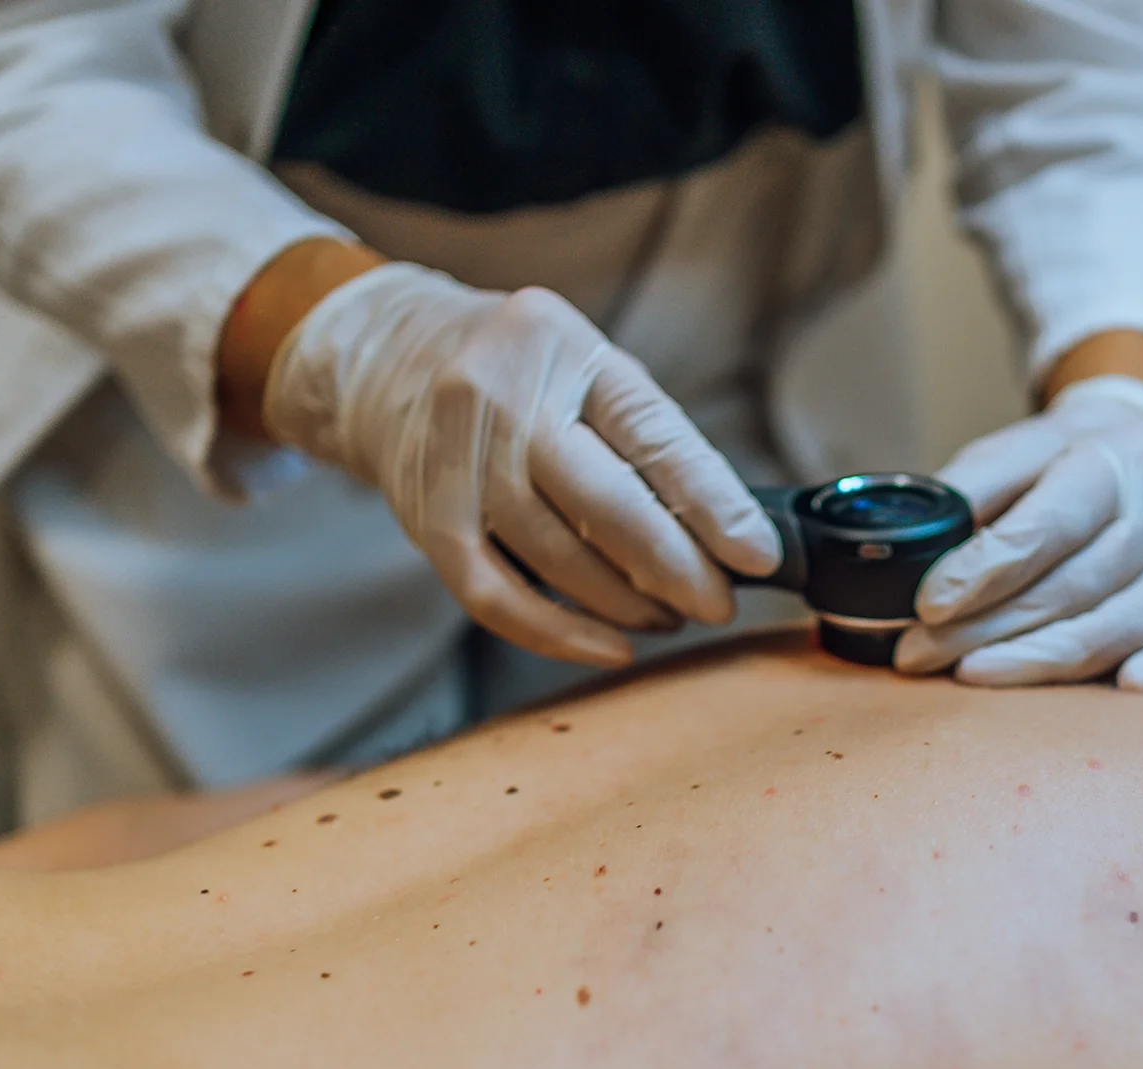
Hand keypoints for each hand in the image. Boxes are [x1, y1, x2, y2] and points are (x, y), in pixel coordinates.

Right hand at [262, 263, 781, 666]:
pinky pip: (494, 596)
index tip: (757, 555)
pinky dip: (557, 633)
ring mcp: (456, 461)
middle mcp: (502, 398)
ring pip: (555, 558)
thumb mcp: (588, 369)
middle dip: (674, 568)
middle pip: (603, 502)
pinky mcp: (425, 519)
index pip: (652, 435)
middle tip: (716, 603)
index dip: (713, 504)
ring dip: (624, 605)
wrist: (386, 356)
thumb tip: (726, 533)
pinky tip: (606, 645)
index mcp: (562, 348)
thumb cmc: (515, 372)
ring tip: (666, 616)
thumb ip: (648, 438)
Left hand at [895, 375, 1142, 691]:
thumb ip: (967, 490)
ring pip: (1119, 627)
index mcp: (1108, 462)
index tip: (928, 604)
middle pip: (1074, 587)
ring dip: (1038, 661)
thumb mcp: (1010, 451)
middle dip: (986, 629)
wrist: (1138, 450)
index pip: (1050, 524)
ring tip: (966, 675)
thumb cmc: (1061, 462)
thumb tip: (910, 545)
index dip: (986, 570)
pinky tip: (1124, 689)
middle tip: (918, 654)